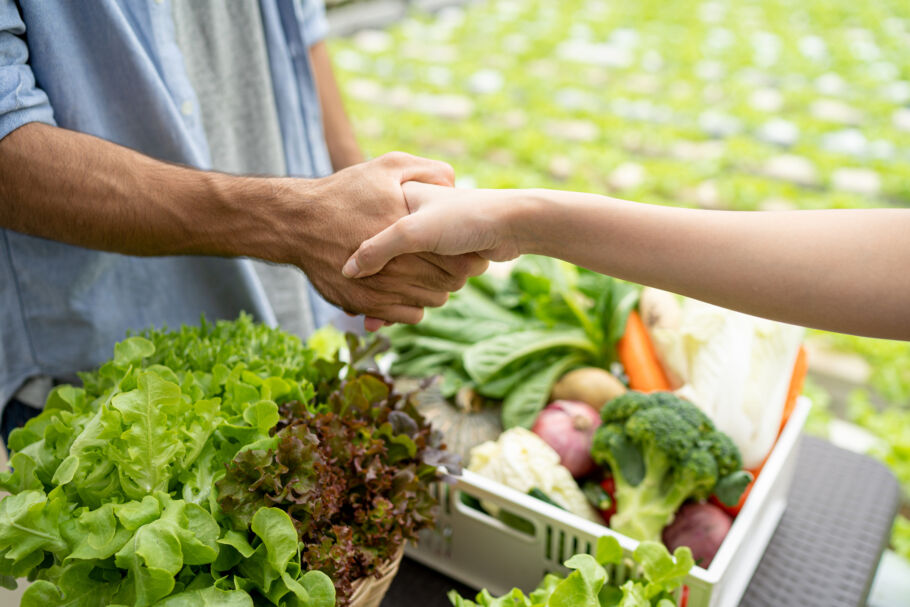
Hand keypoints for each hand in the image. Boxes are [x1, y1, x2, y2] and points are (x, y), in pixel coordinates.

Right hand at [272, 153, 486, 325]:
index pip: (460, 258)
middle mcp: (399, 264)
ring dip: (434, 289)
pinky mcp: (367, 305)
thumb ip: (427, 172)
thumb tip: (455, 184)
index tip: (460, 244)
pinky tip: (406, 286)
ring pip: (433, 300)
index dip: (465, 253)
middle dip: (455, 272)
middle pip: (451, 282)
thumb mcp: (388, 167)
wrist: (297, 222)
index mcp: (410, 232)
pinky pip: (411, 315)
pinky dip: (414, 305)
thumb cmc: (344, 192)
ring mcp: (384, 288)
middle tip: (447, 259)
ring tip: (425, 271)